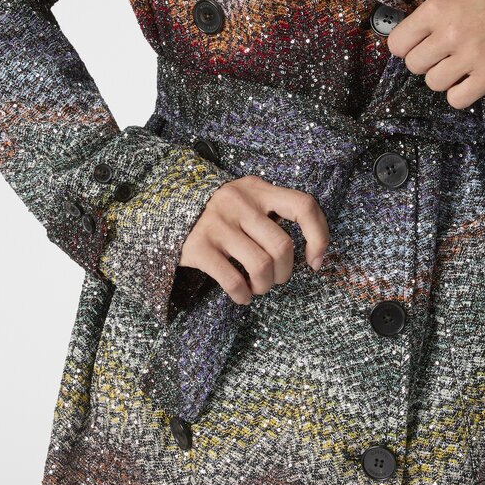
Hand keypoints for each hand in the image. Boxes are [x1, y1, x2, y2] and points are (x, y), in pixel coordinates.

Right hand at [178, 176, 330, 305]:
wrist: (165, 213)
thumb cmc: (220, 215)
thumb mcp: (247, 201)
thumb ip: (274, 214)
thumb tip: (314, 251)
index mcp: (258, 189)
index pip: (304, 206)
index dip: (319, 236)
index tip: (315, 261)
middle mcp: (239, 202)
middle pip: (282, 246)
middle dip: (285, 273)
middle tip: (276, 278)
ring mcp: (217, 224)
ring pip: (261, 266)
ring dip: (265, 286)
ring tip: (258, 287)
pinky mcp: (198, 247)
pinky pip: (233, 281)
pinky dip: (243, 295)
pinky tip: (242, 295)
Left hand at [385, 0, 484, 108]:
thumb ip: (431, 15)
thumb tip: (411, 37)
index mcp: (436, 9)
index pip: (397, 43)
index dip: (405, 46)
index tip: (416, 45)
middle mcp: (449, 34)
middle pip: (414, 65)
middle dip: (425, 61)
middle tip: (441, 54)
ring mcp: (470, 56)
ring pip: (433, 83)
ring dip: (443, 77)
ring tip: (458, 65)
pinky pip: (456, 99)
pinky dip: (460, 93)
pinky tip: (468, 79)